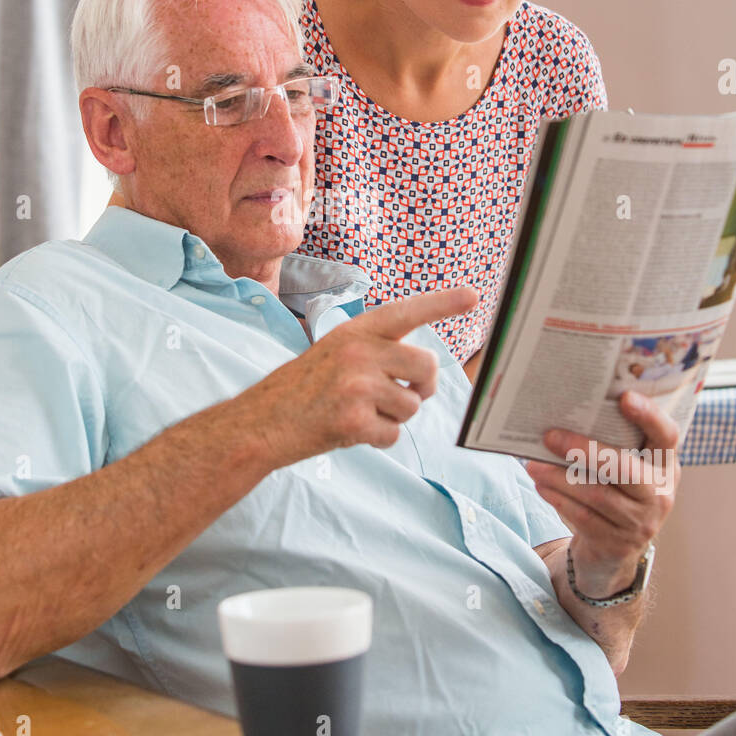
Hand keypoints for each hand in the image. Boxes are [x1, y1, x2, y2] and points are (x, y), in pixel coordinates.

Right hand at [248, 286, 478, 463]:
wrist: (261, 423)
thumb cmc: (303, 390)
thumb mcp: (336, 353)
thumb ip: (377, 352)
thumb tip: (425, 371)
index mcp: (354, 332)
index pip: (406, 312)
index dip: (442, 303)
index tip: (474, 296)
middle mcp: (357, 352)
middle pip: (426, 366)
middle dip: (423, 386)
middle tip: (403, 393)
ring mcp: (356, 385)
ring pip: (412, 405)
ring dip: (394, 417)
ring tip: (360, 413)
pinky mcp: (353, 419)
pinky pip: (394, 434)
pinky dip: (378, 439)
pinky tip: (349, 430)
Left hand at [525, 390, 679, 598]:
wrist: (614, 548)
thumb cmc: (615, 492)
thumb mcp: (627, 468)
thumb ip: (613, 443)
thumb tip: (568, 413)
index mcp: (665, 465)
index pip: (667, 436)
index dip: (649, 416)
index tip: (624, 397)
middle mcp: (660, 494)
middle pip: (624, 467)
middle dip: (583, 449)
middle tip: (549, 437)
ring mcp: (641, 523)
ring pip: (597, 494)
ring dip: (559, 477)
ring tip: (533, 465)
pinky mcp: (618, 544)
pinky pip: (584, 517)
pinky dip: (559, 499)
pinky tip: (541, 486)